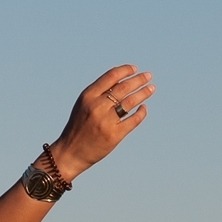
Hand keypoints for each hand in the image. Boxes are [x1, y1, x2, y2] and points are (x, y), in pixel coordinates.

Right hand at [49, 66, 153, 182]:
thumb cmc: (78, 126)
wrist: (70, 152)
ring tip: (151, 88)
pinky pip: (133, 120)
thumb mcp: (83, 105)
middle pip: (123, 87)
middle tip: (148, 76)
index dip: (125, 70)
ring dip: (143, 93)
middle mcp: (97, 107)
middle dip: (138, 80)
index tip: (135, 69)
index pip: (111, 76)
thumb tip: (121, 78)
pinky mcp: (114, 135)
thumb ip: (99, 92)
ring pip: (130, 102)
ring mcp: (106, 121)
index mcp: (88, 96)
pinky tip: (143, 108)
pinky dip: (141, 112)